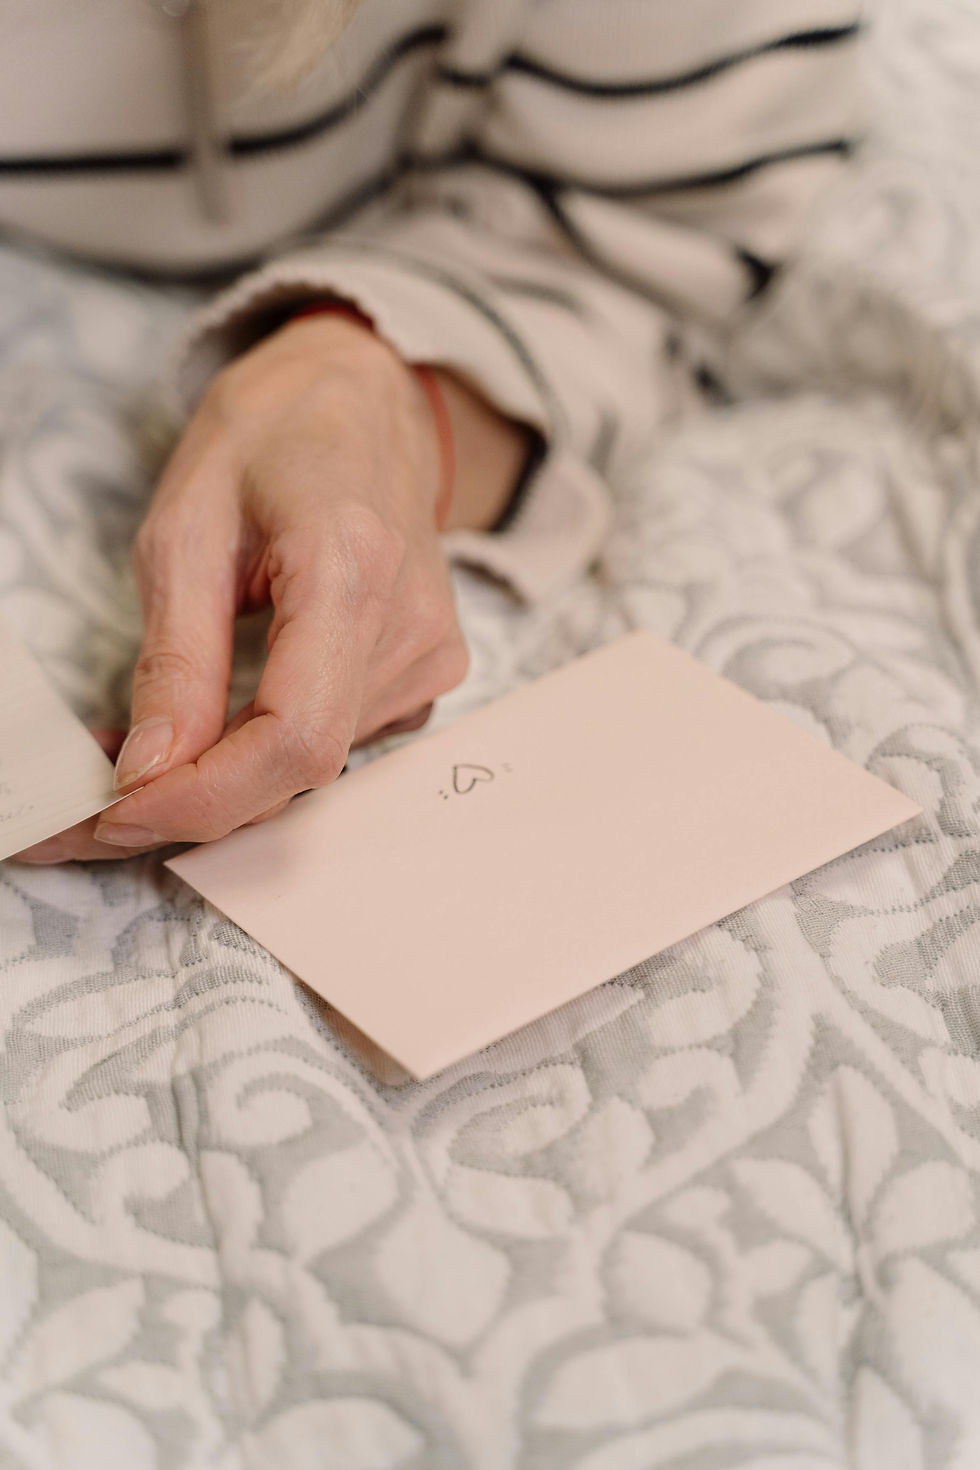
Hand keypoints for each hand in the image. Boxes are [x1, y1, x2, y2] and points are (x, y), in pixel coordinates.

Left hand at [16, 312, 478, 861]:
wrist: (369, 402)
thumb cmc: (275, 436)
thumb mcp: (187, 524)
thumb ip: (176, 656)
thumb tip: (150, 770)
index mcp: (352, 571)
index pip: (294, 737)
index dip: (204, 795)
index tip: (118, 809)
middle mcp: (412, 630)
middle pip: (299, 768)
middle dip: (191, 800)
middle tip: (95, 799)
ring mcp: (431, 658)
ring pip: (310, 769)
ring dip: (220, 778)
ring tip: (146, 746)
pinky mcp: (427, 674)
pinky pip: (334, 746)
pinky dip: (260, 755)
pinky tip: (213, 728)